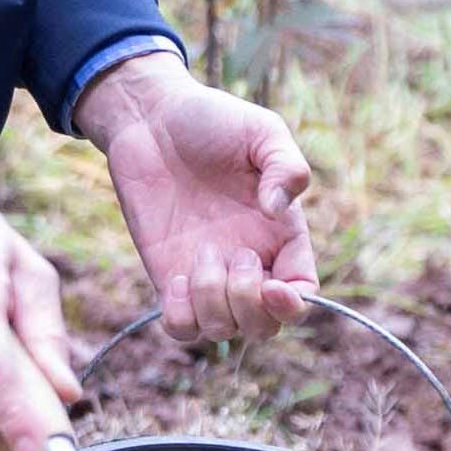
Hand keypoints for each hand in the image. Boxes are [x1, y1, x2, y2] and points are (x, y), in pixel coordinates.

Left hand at [78, 50, 319, 340]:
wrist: (149, 119)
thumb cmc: (211, 121)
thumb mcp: (261, 131)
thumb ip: (286, 167)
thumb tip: (278, 210)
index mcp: (281, 235)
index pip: (302, 294)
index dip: (292, 306)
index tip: (272, 287)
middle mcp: (248, 262)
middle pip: (265, 326)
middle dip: (250, 306)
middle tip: (234, 255)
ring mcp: (207, 274)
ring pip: (223, 331)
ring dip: (213, 305)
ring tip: (199, 257)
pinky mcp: (167, 277)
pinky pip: (181, 327)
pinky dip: (180, 316)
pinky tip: (175, 277)